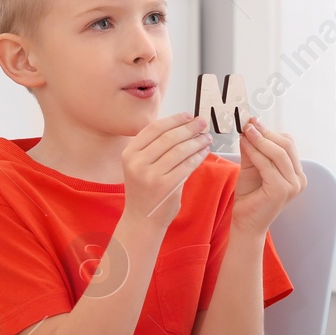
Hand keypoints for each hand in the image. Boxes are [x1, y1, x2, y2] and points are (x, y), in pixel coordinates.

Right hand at [121, 112, 211, 227]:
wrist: (142, 219)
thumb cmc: (144, 191)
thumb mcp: (138, 166)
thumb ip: (153, 147)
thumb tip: (180, 126)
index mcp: (129, 153)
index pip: (154, 129)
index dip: (173, 120)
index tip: (188, 115)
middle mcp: (137, 162)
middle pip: (168, 137)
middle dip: (188, 128)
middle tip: (202, 122)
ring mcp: (150, 175)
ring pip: (179, 150)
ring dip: (196, 141)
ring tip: (206, 137)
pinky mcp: (165, 186)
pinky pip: (187, 165)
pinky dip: (198, 156)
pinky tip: (204, 151)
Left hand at [230, 117, 305, 236]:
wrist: (245, 223)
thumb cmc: (250, 197)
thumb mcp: (252, 167)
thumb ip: (253, 150)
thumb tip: (249, 127)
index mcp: (296, 173)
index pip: (288, 144)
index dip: (271, 131)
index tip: (253, 122)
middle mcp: (299, 179)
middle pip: (286, 146)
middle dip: (266, 133)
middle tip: (249, 123)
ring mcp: (293, 185)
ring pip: (279, 153)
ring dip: (260, 140)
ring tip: (246, 131)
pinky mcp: (282, 190)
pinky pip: (268, 165)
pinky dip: (255, 153)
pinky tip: (244, 144)